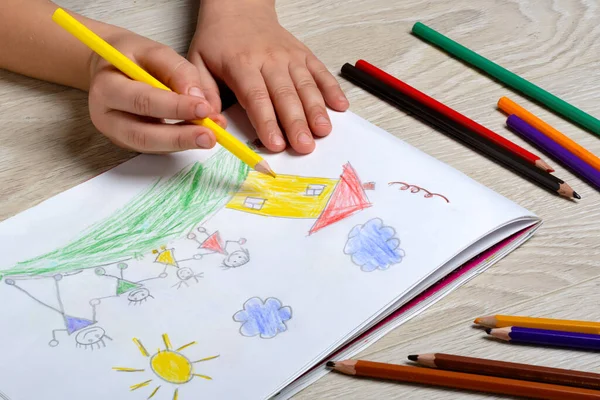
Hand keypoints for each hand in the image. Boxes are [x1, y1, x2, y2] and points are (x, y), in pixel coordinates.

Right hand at [88, 28, 226, 152]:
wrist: (110, 67)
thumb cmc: (131, 56)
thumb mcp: (153, 50)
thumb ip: (177, 71)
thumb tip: (199, 99)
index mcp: (106, 87)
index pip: (143, 101)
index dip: (175, 107)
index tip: (204, 108)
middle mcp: (106, 116)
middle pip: (143, 135)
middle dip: (180, 137)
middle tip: (209, 136)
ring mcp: (117, 134)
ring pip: (151, 146)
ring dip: (183, 143)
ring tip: (209, 137)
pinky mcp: (130, 143)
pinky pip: (157, 147)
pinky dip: (180, 143)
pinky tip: (198, 135)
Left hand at [189, 1, 348, 153]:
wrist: (239, 8)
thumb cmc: (219, 40)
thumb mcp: (197, 62)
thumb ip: (204, 93)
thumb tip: (209, 120)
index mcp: (241, 63)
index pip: (256, 97)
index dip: (267, 122)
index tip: (275, 144)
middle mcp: (269, 59)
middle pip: (285, 95)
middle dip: (296, 123)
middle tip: (304, 146)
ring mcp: (289, 56)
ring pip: (306, 86)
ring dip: (316, 110)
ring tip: (323, 132)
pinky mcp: (303, 54)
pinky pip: (320, 72)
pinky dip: (332, 89)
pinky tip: (340, 106)